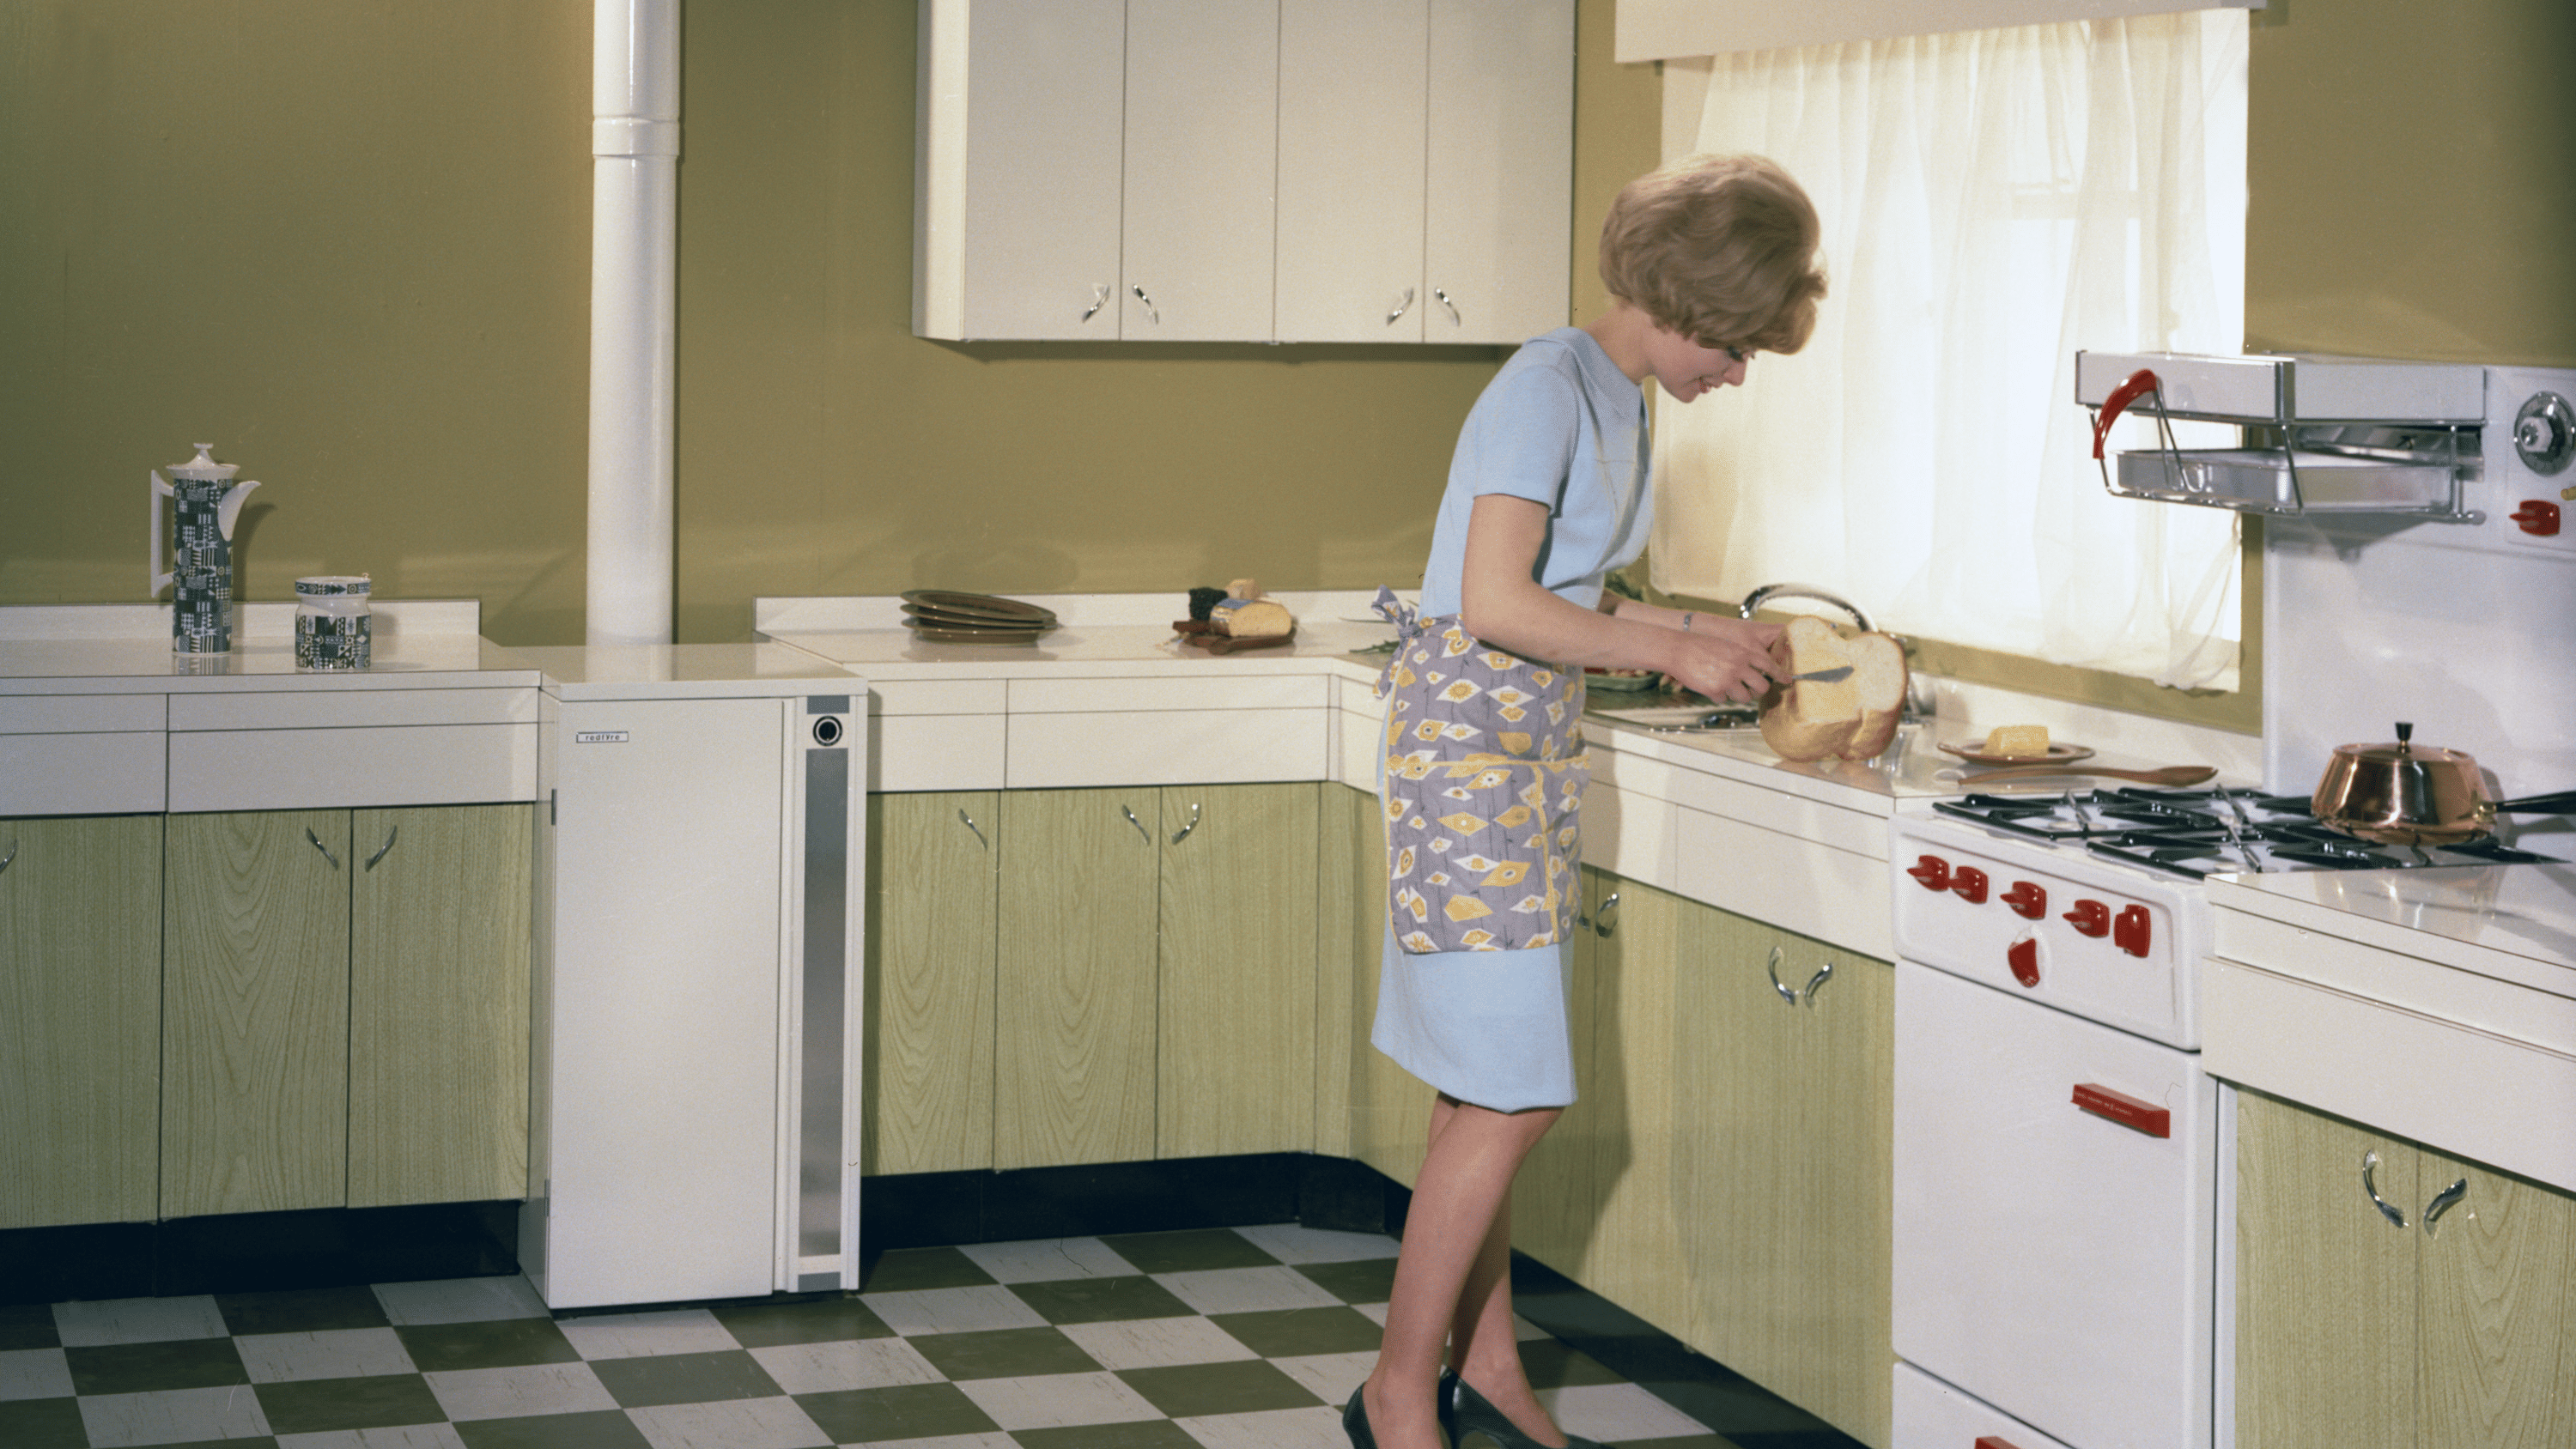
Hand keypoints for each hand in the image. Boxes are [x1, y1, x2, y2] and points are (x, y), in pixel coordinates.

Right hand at [1663, 616, 1783, 703]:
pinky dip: (1718, 695)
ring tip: (1729, 688)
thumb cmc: (1701, 646)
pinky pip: (1723, 699)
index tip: (1788, 680)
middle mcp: (1739, 667)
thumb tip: (1752, 671)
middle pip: (1761, 687)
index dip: (1780, 674)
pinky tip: (1709, 685)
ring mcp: (1728, 680)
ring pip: (1744, 698)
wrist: (1679, 650)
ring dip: (1739, 696)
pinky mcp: (1715, 690)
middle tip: (1755, 691)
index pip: (1769, 666)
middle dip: (1760, 691)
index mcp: (1743, 653)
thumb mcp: (1727, 646)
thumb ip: (1741, 658)